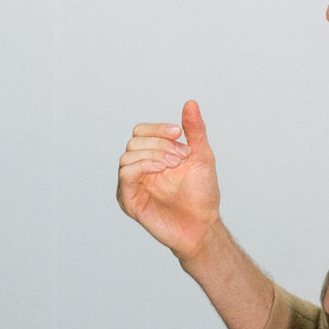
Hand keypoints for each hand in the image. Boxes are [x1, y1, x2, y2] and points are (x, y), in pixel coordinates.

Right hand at [117, 101, 220, 262]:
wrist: (202, 225)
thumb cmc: (202, 193)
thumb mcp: (201, 156)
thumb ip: (195, 130)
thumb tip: (191, 103)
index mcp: (152, 155)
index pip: (142, 131)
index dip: (158, 129)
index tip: (179, 133)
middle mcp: (139, 168)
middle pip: (134, 141)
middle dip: (159, 143)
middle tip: (181, 157)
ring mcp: (133, 184)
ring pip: (127, 155)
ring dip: (152, 154)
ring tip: (173, 165)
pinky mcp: (128, 200)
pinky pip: (125, 175)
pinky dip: (142, 166)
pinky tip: (160, 170)